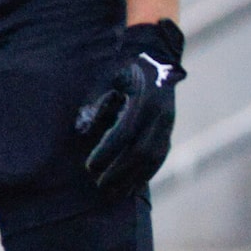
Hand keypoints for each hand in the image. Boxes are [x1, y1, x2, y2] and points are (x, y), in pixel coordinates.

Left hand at [75, 20, 184, 196]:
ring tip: (115, 193)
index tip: (90, 167)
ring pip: (153, 158)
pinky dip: (146, 173)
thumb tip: (80, 131)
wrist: (155, 56)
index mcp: (143, 100)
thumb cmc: (122, 69)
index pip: (124, 134)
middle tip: (99, 186)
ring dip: (133, 178)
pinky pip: (160, 155)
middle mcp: (159, 114)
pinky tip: (133, 185)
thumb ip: (94, 104)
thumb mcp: (106, 80)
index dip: (107, 153)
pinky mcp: (169, 128)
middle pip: (140, 151)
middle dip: (119, 172)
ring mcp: (167, 122)